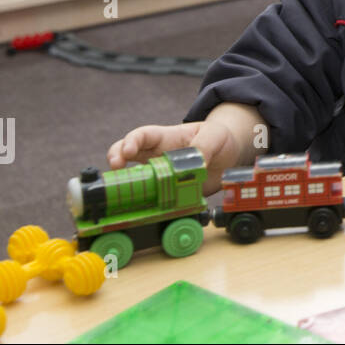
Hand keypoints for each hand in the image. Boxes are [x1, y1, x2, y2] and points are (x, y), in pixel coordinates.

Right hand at [108, 119, 241, 194]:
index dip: (131, 142)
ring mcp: (158, 174)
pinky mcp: (167, 192)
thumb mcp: (215, 135)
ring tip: (124, 191)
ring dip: (125, 184)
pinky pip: (152, 198)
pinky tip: (148, 210)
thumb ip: (204, 145)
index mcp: (166, 137)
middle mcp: (156, 155)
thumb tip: (195, 162)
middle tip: (115, 167)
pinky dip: (147, 204)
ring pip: (134, 178)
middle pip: (126, 153)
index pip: (143, 135)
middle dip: (115, 158)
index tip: (127, 151)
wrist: (228, 157)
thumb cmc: (218, 138)